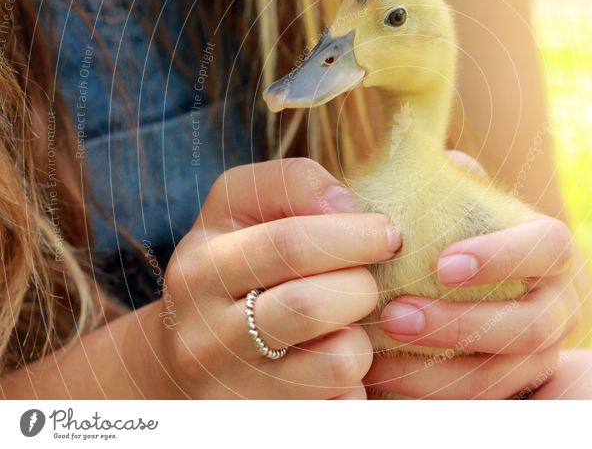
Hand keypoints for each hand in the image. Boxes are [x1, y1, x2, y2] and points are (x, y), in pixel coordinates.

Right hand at [152, 158, 401, 398]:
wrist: (186, 359)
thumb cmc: (234, 267)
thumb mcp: (241, 209)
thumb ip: (292, 184)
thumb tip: (348, 206)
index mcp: (202, 268)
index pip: (288, 244)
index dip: (352, 234)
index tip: (388, 233)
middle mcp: (205, 336)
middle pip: (311, 306)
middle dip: (362, 286)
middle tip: (369, 279)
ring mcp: (234, 391)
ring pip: (338, 363)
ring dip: (362, 338)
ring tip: (346, 324)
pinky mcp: (267, 426)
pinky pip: (342, 405)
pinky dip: (353, 382)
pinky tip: (329, 362)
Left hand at [364, 152, 580, 398]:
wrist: (486, 289)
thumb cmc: (464, 233)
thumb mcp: (461, 199)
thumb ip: (448, 176)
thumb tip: (421, 156)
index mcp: (551, 251)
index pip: (548, 247)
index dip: (503, 257)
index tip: (444, 263)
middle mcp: (559, 305)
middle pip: (529, 326)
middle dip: (459, 324)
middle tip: (394, 315)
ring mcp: (543, 354)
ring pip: (505, 377)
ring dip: (439, 372)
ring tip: (376, 358)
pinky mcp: (515, 388)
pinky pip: (479, 405)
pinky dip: (430, 396)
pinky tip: (380, 381)